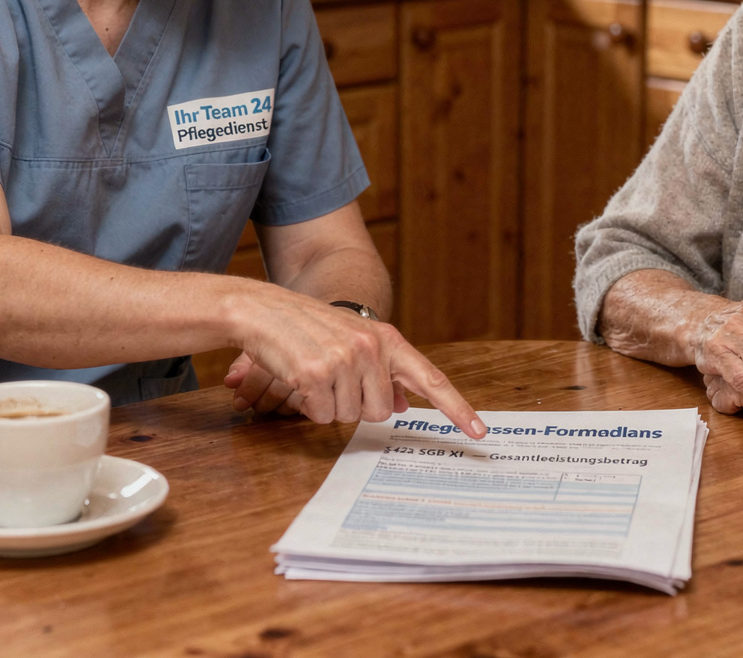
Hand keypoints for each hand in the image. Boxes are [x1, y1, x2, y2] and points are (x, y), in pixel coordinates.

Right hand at [228, 294, 486, 437]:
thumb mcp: (352, 342)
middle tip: (333, 380)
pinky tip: (299, 378)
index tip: (480, 432)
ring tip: (313, 374)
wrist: (262, 310)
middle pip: (379, 412)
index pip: (430, 378)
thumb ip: (382, 371)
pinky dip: (308, 406)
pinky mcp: (317, 373)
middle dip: (355, 406)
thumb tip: (402, 404)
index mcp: (386, 339)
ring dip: (328, 404)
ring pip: (348, 416)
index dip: (457, 408)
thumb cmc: (308, 329)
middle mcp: (371, 348)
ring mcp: (345, 360)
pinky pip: (321, 415)